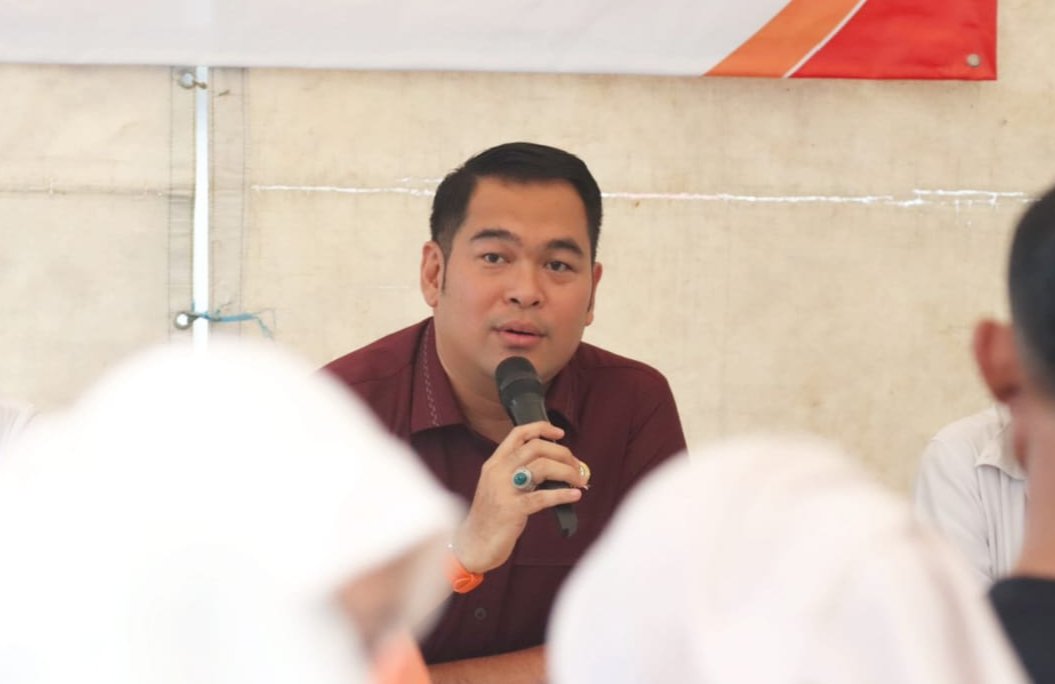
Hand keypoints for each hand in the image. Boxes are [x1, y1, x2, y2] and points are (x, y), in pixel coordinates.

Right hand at [452, 421, 586, 573]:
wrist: (473, 544)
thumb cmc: (491, 517)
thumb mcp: (498, 487)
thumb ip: (518, 473)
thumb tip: (553, 466)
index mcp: (494, 463)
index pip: (518, 434)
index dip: (541, 428)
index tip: (559, 433)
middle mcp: (498, 472)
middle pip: (535, 447)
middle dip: (562, 453)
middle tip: (575, 465)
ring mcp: (503, 490)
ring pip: (541, 467)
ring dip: (567, 471)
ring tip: (578, 480)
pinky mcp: (511, 510)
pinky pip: (542, 497)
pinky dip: (562, 494)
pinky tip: (574, 496)